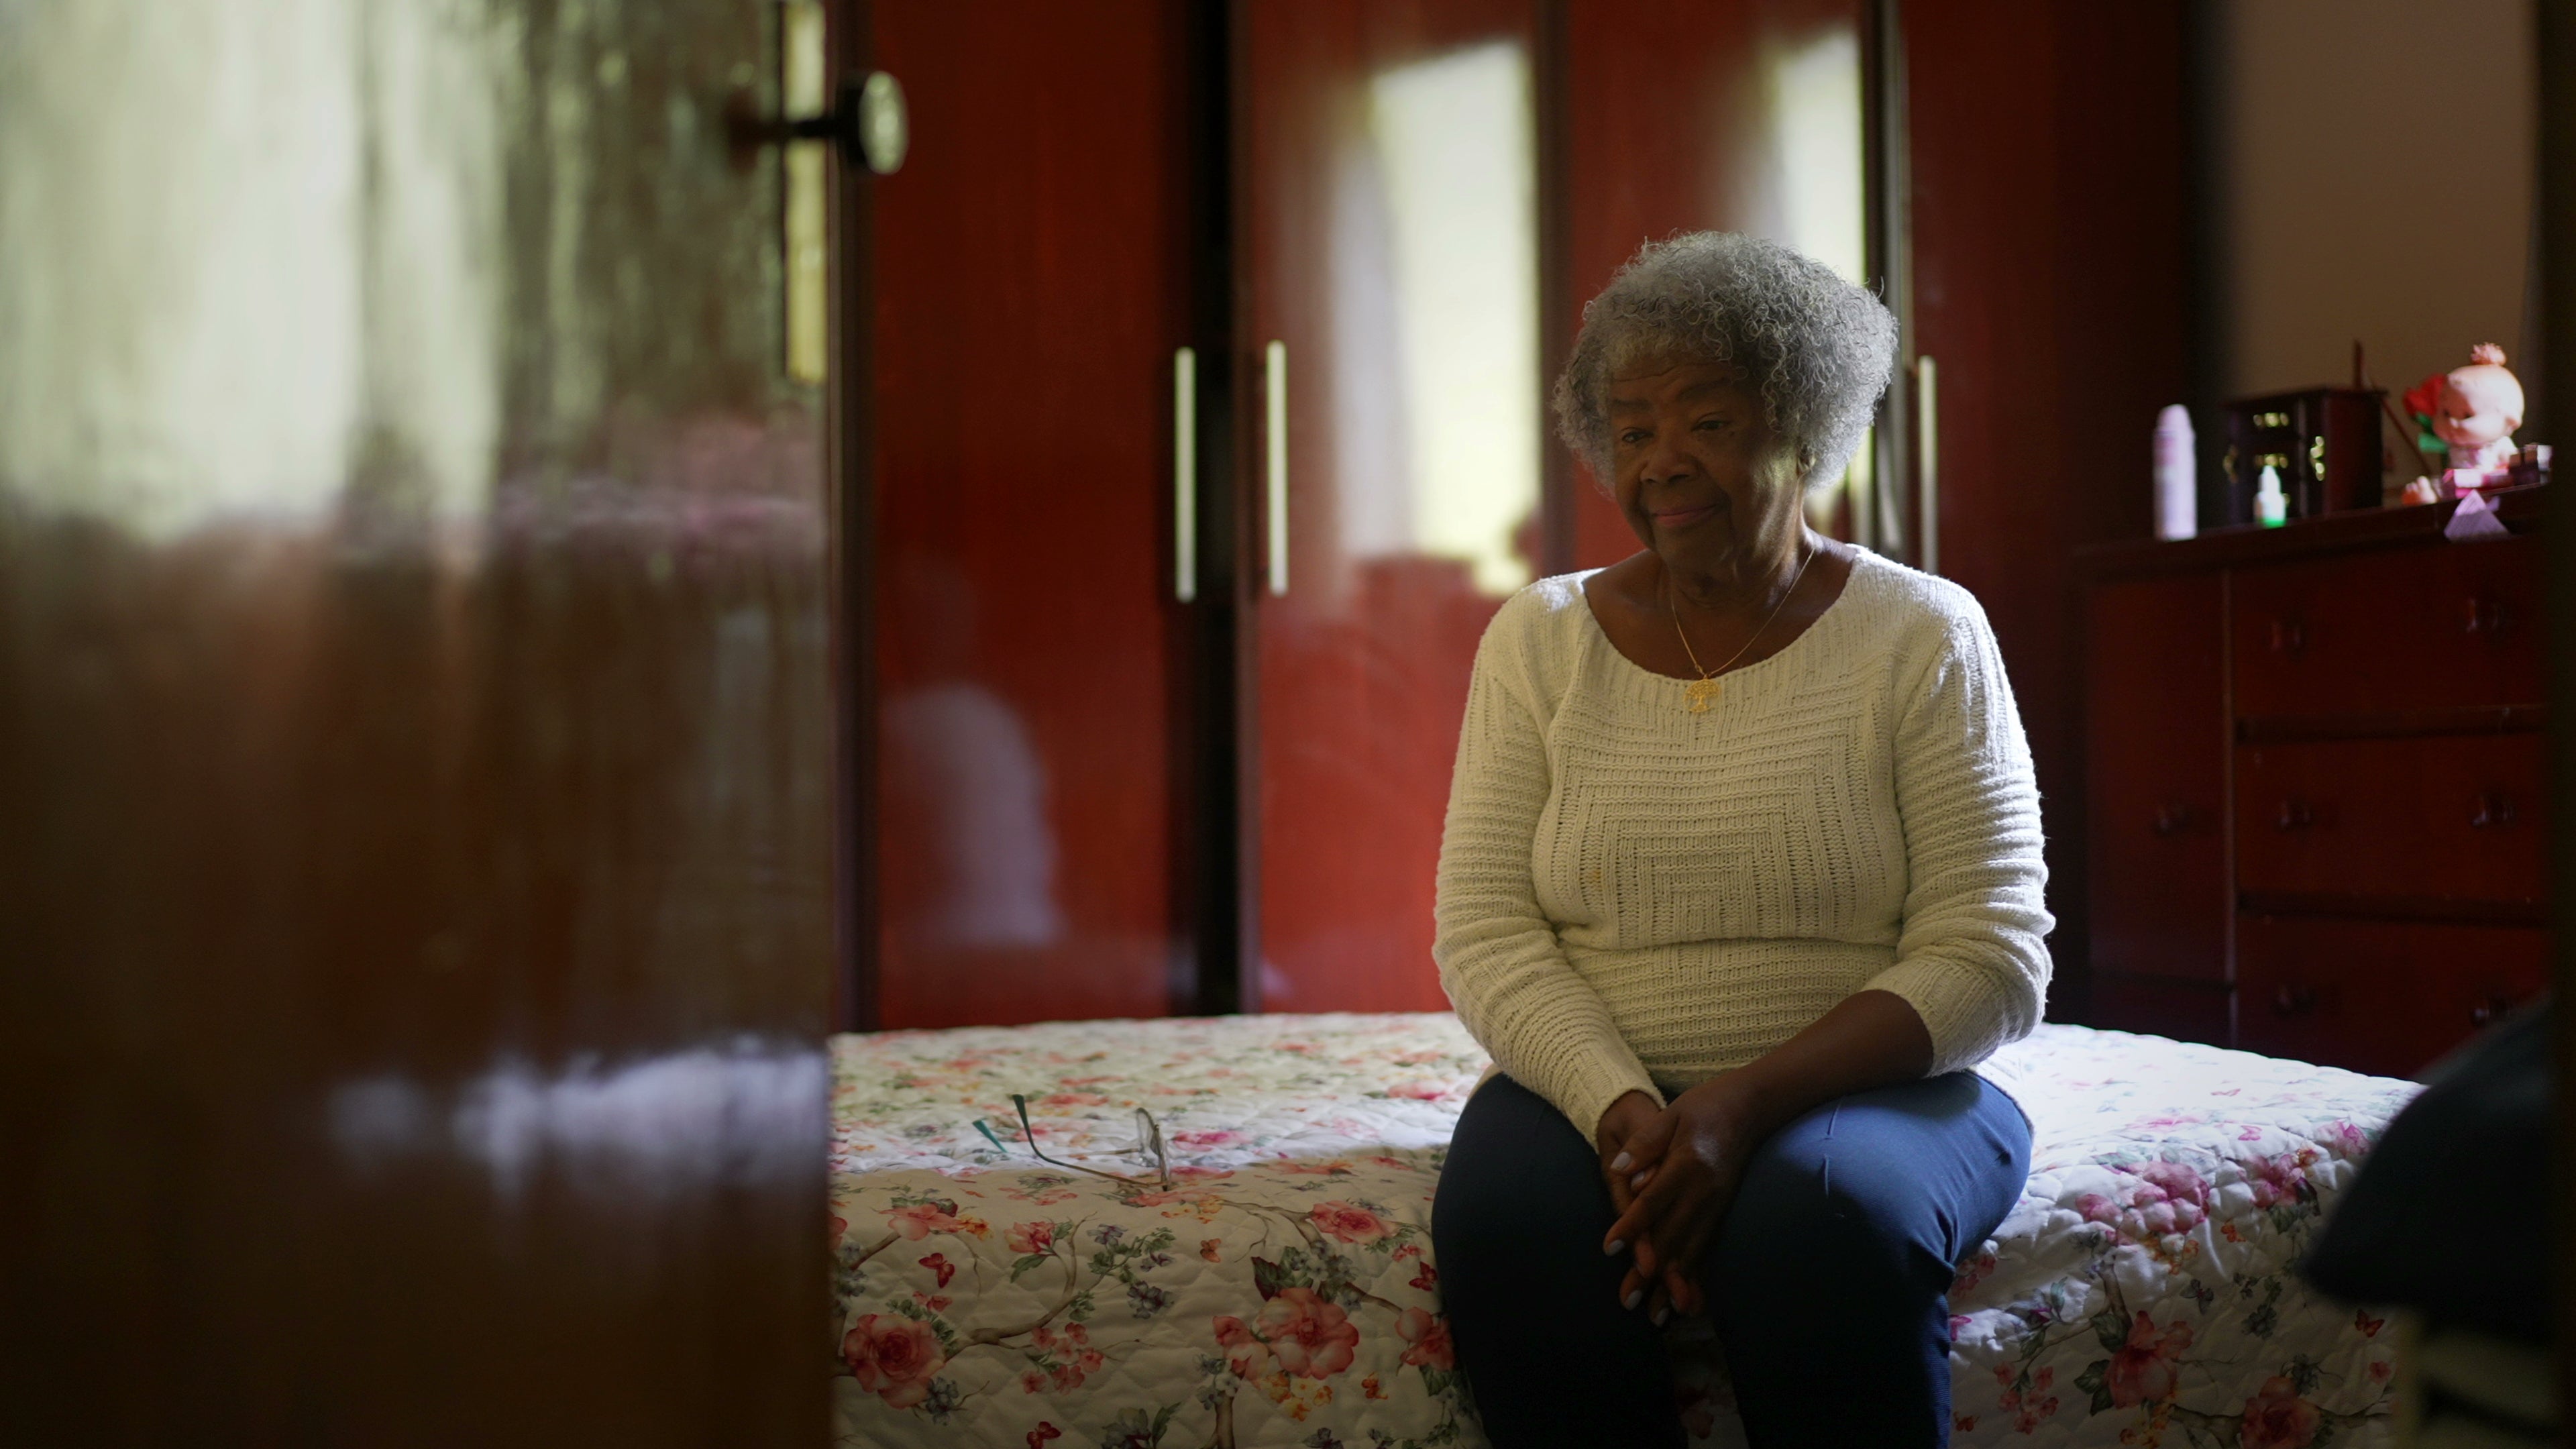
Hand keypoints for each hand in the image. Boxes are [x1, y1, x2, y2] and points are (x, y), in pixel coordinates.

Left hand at [1600, 1077, 1768, 1324]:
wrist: (1752, 1106)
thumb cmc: (1705, 1105)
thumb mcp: (1671, 1114)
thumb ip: (1645, 1143)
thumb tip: (1620, 1170)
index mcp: (1687, 1165)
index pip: (1653, 1201)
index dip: (1631, 1226)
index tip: (1610, 1248)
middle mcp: (1704, 1191)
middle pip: (1671, 1236)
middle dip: (1649, 1272)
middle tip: (1628, 1300)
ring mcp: (1717, 1204)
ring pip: (1691, 1250)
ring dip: (1672, 1284)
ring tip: (1657, 1315)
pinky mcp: (1723, 1210)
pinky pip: (1708, 1248)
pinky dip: (1696, 1275)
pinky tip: (1688, 1300)